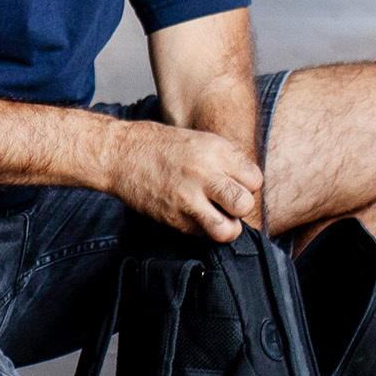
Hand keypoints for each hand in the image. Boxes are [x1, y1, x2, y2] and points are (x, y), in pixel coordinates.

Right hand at [108, 120, 262, 241]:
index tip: (235, 184)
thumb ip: (226, 160)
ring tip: (218, 217)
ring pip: (228, 230)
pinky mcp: (173, 218)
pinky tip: (195, 216)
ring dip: (227, 227)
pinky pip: (202, 235)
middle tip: (228, 203)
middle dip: (240, 207)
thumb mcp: (200, 140)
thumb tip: (247, 183)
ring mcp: (187, 198)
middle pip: (245, 204)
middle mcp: (204, 173)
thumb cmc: (160, 145)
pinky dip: (203, 230)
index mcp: (215, 150)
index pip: (255, 180)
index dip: (247, 185)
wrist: (120, 154)